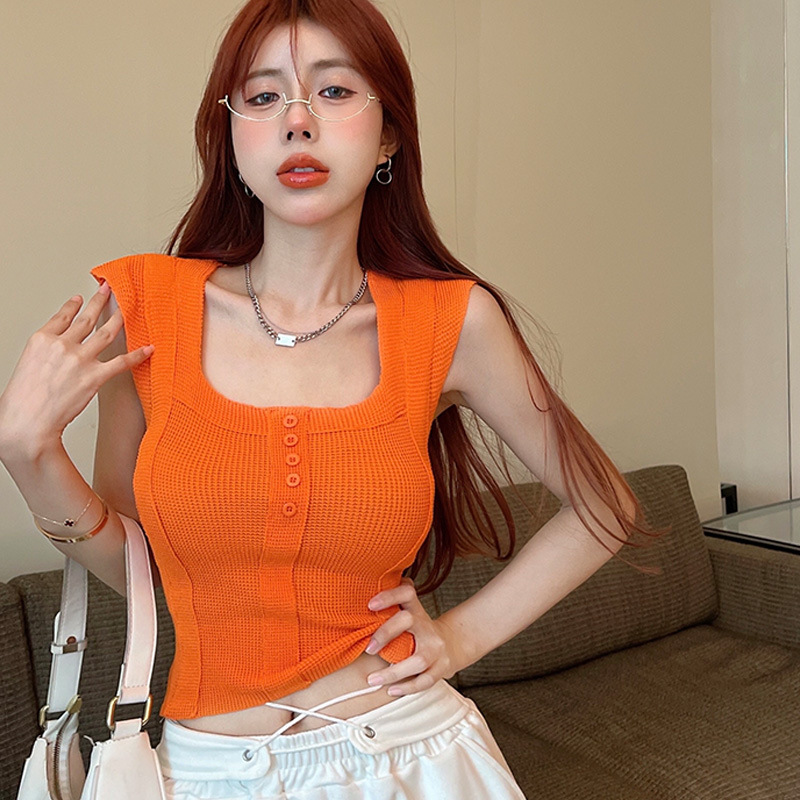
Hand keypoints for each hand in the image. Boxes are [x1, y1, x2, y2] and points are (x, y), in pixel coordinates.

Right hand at [0, 281, 152, 456]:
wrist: (27, 421)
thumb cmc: (23, 400)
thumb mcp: (26, 365)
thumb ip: (43, 355)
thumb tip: (54, 356)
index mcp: (41, 340)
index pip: (62, 317)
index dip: (73, 306)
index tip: (80, 298)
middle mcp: (62, 345)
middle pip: (86, 319)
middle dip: (99, 302)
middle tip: (108, 290)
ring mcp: (80, 360)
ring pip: (105, 333)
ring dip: (119, 319)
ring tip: (127, 310)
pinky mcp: (94, 377)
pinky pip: (122, 362)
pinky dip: (137, 354)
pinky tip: (148, 348)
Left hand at [364, 577, 474, 696]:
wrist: (451, 644)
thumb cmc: (418, 629)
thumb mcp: (409, 613)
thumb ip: (392, 606)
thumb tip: (357, 597)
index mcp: (415, 610)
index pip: (406, 593)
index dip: (390, 595)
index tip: (370, 604)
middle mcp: (426, 626)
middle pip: (408, 620)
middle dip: (386, 633)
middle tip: (368, 648)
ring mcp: (436, 648)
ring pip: (418, 659)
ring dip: (393, 672)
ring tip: (372, 680)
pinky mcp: (441, 667)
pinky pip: (425, 680)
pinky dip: (407, 688)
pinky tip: (391, 690)